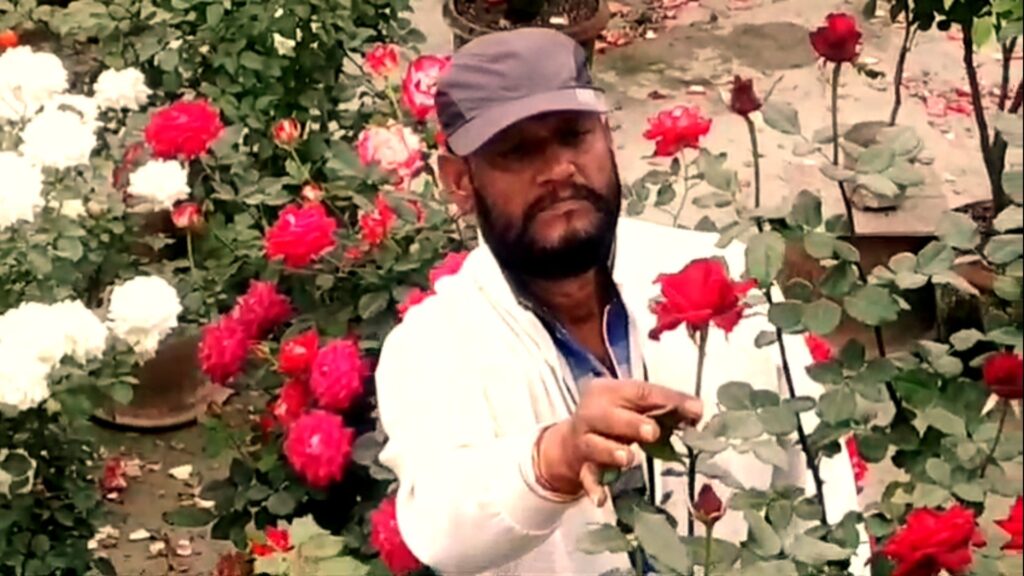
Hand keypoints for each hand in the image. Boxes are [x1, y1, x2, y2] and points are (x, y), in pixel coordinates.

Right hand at [536, 378, 702, 505]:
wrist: (572, 443)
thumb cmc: (613, 420)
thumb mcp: (634, 408)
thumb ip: (663, 409)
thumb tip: (697, 412)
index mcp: (608, 392)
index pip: (638, 392)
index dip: (667, 400)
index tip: (695, 411)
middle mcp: (591, 413)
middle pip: (609, 416)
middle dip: (631, 423)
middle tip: (653, 432)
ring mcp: (584, 441)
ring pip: (594, 444)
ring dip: (610, 451)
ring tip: (628, 458)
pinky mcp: (581, 467)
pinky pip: (586, 477)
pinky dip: (593, 487)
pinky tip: (601, 499)